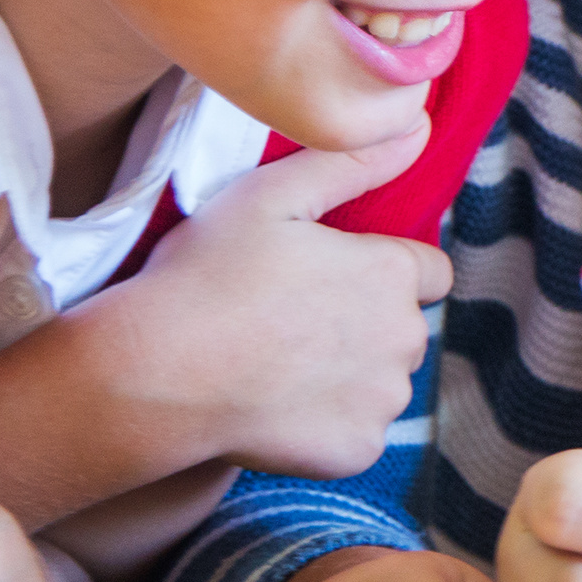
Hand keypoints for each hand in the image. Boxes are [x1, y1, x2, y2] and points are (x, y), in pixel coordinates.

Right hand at [79, 124, 450, 477]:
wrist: (152, 378)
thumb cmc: (205, 277)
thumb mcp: (271, 195)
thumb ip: (351, 163)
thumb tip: (419, 129)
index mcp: (394, 275)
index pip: (428, 271)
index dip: (381, 269)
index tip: (328, 275)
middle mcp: (405, 339)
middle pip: (402, 327)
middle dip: (363, 322)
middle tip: (289, 319)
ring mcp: (382, 401)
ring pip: (380, 381)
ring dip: (348, 374)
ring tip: (275, 363)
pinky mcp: (357, 452)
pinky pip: (355, 433)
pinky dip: (326, 425)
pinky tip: (273, 407)